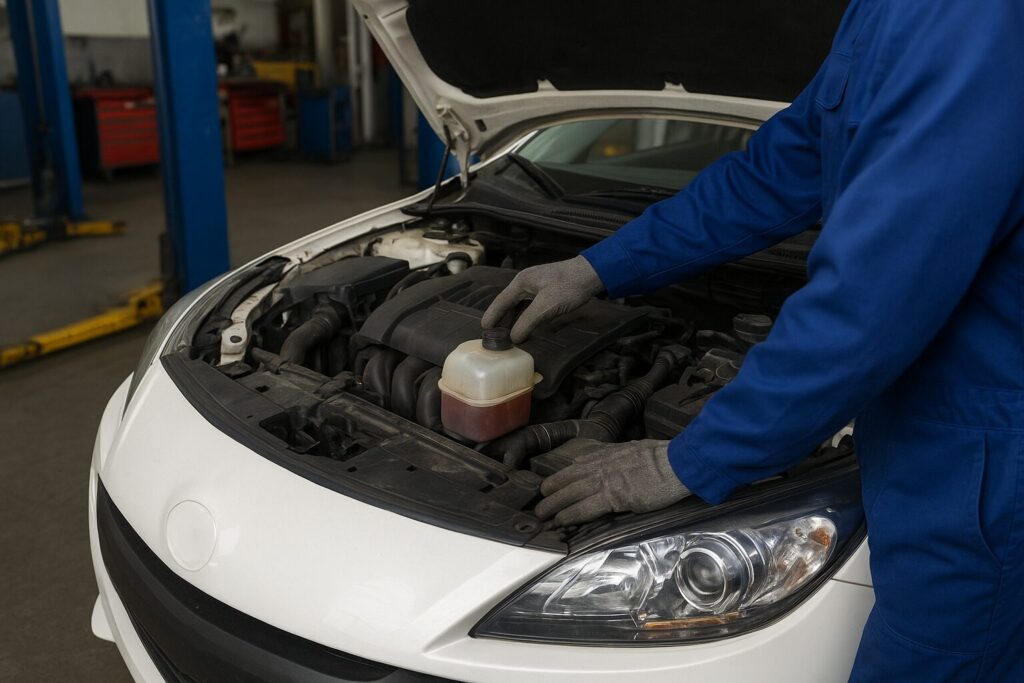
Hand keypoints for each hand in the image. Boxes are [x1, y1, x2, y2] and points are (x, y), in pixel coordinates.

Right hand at [481, 256, 603, 342]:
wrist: (591, 274)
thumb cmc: (568, 287)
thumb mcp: (546, 306)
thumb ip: (528, 321)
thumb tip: (513, 337)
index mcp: (521, 282)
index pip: (501, 301)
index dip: (492, 316)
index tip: (484, 329)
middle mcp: (526, 282)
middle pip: (508, 302)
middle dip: (501, 318)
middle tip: (494, 335)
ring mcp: (536, 284)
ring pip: (519, 303)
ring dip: (513, 317)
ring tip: (508, 333)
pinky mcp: (546, 288)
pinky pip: (529, 303)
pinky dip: (524, 314)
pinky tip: (526, 324)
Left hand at [535, 439, 690, 526]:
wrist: (676, 463)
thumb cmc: (662, 457)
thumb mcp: (633, 448)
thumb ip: (617, 456)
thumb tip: (611, 459)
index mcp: (606, 454)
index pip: (575, 466)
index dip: (561, 477)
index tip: (552, 485)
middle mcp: (600, 465)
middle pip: (567, 479)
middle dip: (550, 491)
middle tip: (539, 502)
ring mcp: (605, 480)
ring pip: (570, 493)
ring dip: (553, 505)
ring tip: (542, 514)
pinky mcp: (613, 497)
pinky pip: (585, 508)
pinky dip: (570, 515)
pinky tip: (560, 521)